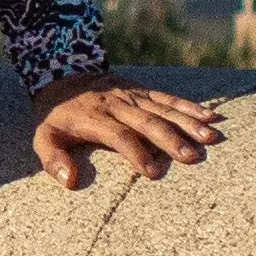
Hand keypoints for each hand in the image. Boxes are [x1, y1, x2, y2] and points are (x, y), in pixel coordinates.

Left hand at [32, 77, 224, 187]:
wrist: (62, 75)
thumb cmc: (56, 116)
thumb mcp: (43, 137)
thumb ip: (52, 159)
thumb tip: (69, 180)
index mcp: (94, 117)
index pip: (119, 136)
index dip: (136, 153)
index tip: (153, 172)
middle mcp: (117, 104)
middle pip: (147, 122)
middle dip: (171, 140)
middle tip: (193, 158)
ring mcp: (132, 95)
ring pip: (164, 109)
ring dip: (188, 123)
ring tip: (211, 139)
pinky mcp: (143, 90)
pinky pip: (169, 98)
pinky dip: (191, 107)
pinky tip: (212, 117)